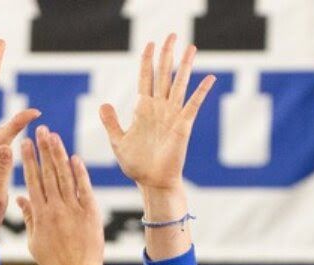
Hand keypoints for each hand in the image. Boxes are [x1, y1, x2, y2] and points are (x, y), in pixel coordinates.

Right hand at [17, 127, 105, 264]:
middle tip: (40, 130)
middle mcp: (55, 208)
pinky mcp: (90, 213)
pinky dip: (79, 173)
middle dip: (43, 149)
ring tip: (54, 137)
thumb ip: (29, 217)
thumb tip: (21, 198)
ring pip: (64, 176)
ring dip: (59, 154)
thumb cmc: (54, 263)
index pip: (32, 181)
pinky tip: (74, 158)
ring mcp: (73, 209)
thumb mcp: (35, 241)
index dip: (29, 160)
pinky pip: (84, 188)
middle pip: (48, 173)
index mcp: (39, 215)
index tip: (25, 143)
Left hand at [99, 34, 215, 191]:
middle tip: (172, 34)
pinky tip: (210, 77)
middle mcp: (159, 108)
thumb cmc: (136, 165)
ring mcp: (172, 115)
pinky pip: (193, 104)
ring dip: (185, 65)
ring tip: (191, 47)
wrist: (152, 182)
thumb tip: (103, 104)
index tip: (150, 43)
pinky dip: (201, 91)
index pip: (145, 78)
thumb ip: (112, 122)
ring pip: (179, 84)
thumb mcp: (118, 142)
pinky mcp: (183, 126)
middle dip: (167, 54)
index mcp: (143, 109)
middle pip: (164, 74)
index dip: (147, 60)